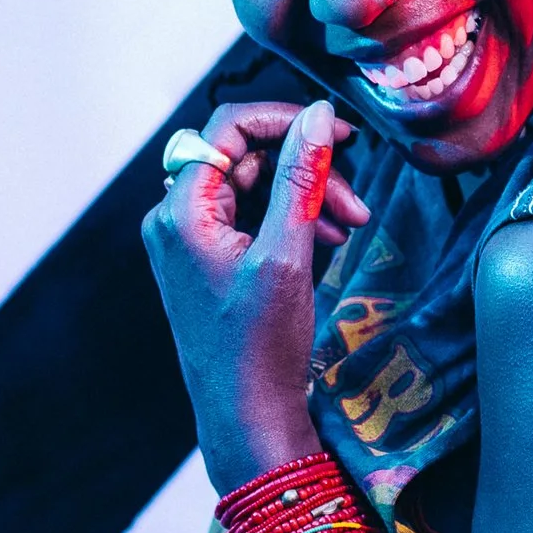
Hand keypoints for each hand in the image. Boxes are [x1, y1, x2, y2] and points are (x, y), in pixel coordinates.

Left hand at [141, 100, 371, 487]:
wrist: (246, 415)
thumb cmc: (259, 347)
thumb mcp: (287, 254)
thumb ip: (301, 178)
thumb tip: (315, 117)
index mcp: (182, 212)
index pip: (228, 128)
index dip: (285, 120)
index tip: (337, 133)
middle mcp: (176, 219)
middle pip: (246, 157)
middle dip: (306, 169)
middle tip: (355, 197)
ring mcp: (190, 240)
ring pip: (254, 186)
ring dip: (306, 195)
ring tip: (350, 224)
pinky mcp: (208, 259)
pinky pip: (251, 216)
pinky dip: (291, 220)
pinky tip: (329, 239)